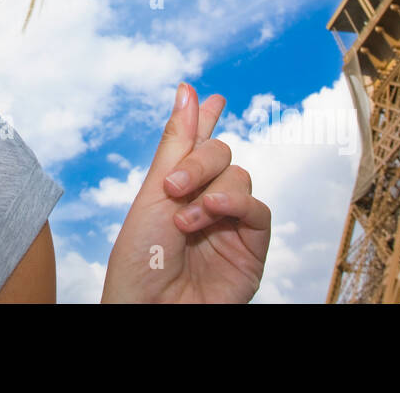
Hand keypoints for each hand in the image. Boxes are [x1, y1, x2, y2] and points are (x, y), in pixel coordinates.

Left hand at [101, 83, 269, 302]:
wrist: (151, 310)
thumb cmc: (141, 260)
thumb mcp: (153, 193)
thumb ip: (177, 142)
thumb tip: (187, 90)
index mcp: (175, 189)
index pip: (195, 144)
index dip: (204, 120)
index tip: (212, 97)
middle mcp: (204, 202)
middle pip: (220, 153)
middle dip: (199, 159)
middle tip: (173, 185)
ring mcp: (229, 224)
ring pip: (240, 176)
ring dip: (211, 189)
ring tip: (185, 218)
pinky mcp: (251, 248)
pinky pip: (258, 210)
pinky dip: (236, 203)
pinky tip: (212, 212)